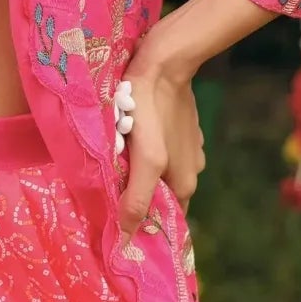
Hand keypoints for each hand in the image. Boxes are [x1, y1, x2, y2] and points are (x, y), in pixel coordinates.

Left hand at [115, 35, 205, 237]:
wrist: (164, 63)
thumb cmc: (151, 111)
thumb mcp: (145, 158)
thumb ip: (137, 198)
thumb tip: (127, 238)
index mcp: (185, 184)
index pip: (164, 219)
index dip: (142, 224)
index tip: (116, 223)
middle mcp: (193, 169)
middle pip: (161, 194)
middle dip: (138, 196)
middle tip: (107, 192)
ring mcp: (190, 146)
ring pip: (161, 170)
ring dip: (140, 172)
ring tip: (113, 165)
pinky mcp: (182, 125)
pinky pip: (161, 147)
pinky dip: (146, 150)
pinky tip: (127, 140)